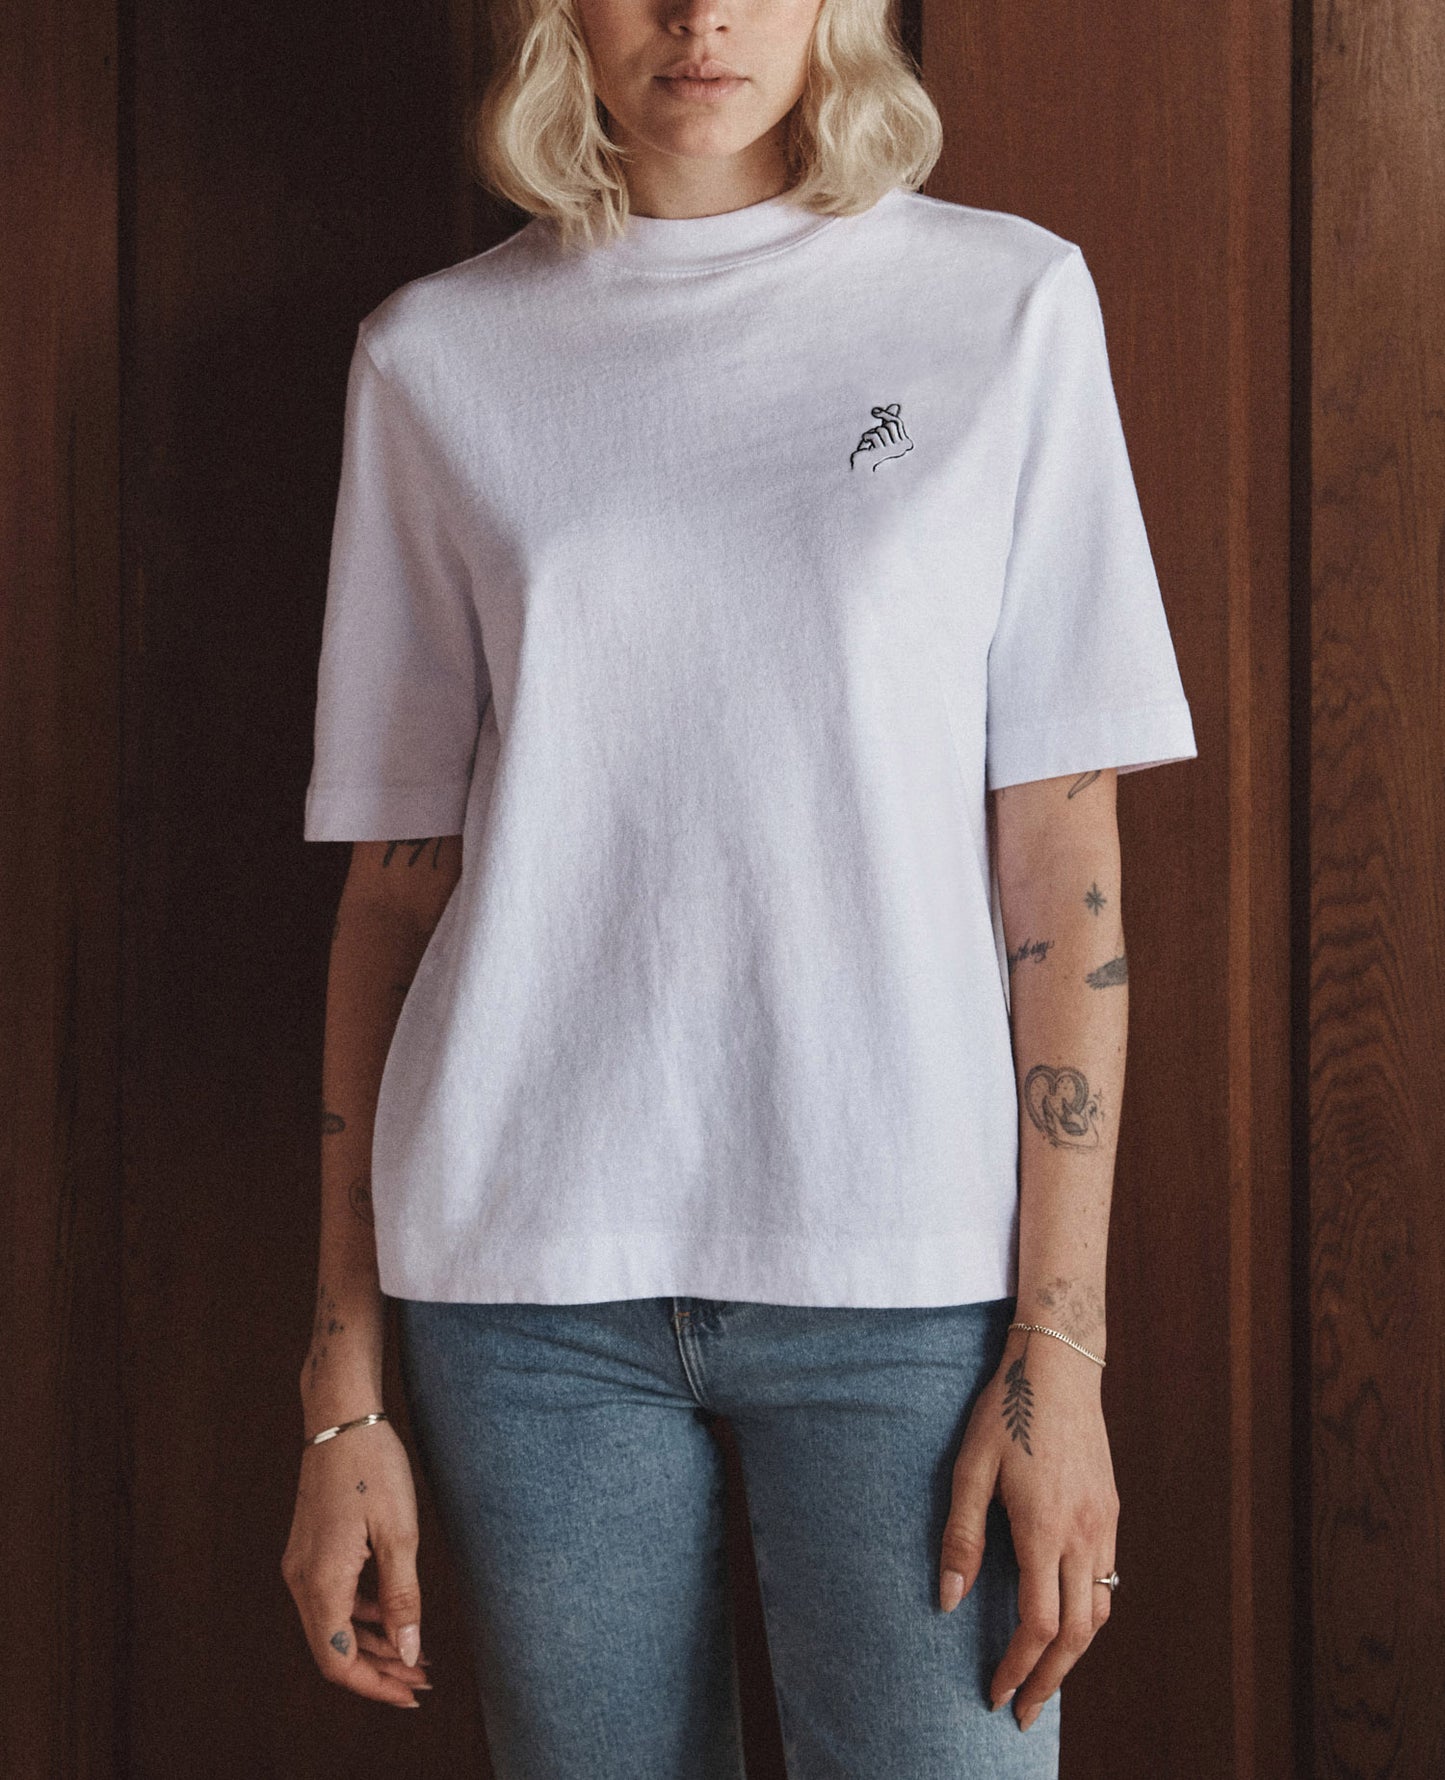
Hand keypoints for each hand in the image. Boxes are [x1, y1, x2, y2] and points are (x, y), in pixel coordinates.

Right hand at [281, 1418, 430, 1707]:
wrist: (340, 1417)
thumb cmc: (373, 1466)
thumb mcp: (399, 1532)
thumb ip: (403, 1597)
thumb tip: (408, 1654)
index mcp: (321, 1581)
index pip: (339, 1662)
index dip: (376, 1686)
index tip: (412, 1695)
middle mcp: (301, 1580)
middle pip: (334, 1650)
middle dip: (378, 1671)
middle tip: (422, 1680)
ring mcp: (301, 1564)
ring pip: (332, 1628)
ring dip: (372, 1645)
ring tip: (415, 1653)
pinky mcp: (310, 1550)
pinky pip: (332, 1601)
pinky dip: (362, 1617)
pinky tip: (393, 1614)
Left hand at [938, 1328, 1118, 1730]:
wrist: (1059, 1366)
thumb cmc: (1007, 1412)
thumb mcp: (969, 1468)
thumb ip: (961, 1536)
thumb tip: (947, 1601)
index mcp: (1045, 1528)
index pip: (1038, 1624)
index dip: (1018, 1667)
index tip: (997, 1694)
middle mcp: (1083, 1534)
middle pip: (1078, 1633)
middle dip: (1051, 1679)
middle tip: (1026, 1712)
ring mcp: (1104, 1524)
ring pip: (1100, 1611)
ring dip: (1073, 1653)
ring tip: (1045, 1676)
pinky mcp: (1111, 1510)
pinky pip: (1107, 1580)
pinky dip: (1089, 1614)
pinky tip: (1067, 1619)